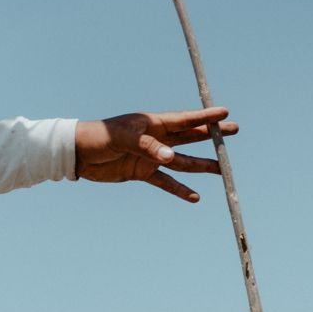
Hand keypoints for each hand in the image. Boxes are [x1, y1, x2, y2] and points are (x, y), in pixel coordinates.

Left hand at [74, 108, 238, 202]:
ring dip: (202, 167)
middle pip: (190, 138)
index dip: (205, 118)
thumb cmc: (99, 137)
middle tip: (233, 132)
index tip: (224, 114)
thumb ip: (147, 147)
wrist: (79, 154)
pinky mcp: (143, 173)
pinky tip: (195, 198)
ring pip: (183, 162)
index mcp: (153, 123)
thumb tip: (171, 158)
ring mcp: (151, 156)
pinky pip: (166, 183)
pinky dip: (180, 190)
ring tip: (222, 171)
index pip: (185, 119)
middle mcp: (156, 138)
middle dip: (211, 137)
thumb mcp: (123, 139)